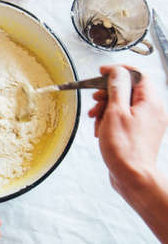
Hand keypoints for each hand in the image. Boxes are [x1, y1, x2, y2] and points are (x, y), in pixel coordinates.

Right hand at [88, 65, 167, 192]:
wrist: (132, 177)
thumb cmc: (124, 148)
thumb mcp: (115, 112)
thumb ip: (116, 88)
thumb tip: (116, 71)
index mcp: (150, 101)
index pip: (137, 74)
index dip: (118, 71)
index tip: (102, 72)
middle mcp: (152, 110)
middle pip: (128, 89)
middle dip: (107, 93)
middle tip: (95, 100)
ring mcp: (146, 122)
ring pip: (123, 104)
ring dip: (105, 108)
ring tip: (95, 118)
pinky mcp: (138, 132)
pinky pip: (123, 117)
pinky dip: (110, 120)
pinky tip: (101, 129)